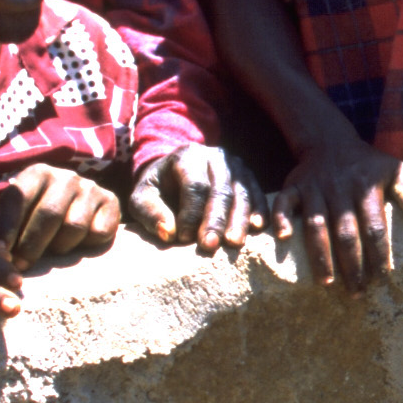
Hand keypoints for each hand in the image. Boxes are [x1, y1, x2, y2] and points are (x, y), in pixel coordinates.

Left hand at [0, 162, 120, 269]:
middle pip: (49, 214)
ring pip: (74, 226)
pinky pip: (98, 232)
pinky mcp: (112, 202)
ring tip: (52, 252)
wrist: (78, 210)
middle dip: (32, 245)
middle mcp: (65, 175)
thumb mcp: (12, 220)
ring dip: (60, 247)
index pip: (19, 198)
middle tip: (20, 267)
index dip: (7, 227)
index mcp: (36, 173)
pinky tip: (78, 245)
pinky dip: (86, 245)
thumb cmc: (34, 220)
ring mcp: (91, 187)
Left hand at [129, 145, 264, 254]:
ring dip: (239, 220)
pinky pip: (257, 193)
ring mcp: (235, 164)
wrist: (176, 174)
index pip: (194, 186)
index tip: (183, 239)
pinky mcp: (248, 176)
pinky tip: (258, 227)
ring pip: (242, 192)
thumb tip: (169, 234)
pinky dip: (259, 210)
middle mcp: (215, 156)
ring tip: (234, 243)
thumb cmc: (159, 190)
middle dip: (215, 220)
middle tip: (210, 245)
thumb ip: (150, 214)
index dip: (191, 214)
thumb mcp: (142, 198)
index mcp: (187, 156)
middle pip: (220, 189)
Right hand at [274, 136, 402, 290]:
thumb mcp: (395, 170)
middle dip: (352, 265)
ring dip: (320, 255)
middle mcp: (340, 189)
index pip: (374, 227)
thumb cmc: (368, 165)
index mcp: (366, 188)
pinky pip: (283, 202)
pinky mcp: (294, 186)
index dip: (378, 254)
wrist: (331, 141)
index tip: (382, 279)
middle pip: (346, 233)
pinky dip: (281, 219)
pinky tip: (283, 239)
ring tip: (326, 283)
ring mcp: (315, 188)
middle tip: (356, 292)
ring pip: (315, 225)